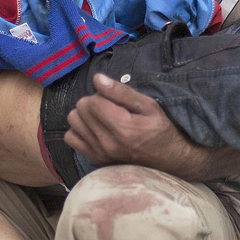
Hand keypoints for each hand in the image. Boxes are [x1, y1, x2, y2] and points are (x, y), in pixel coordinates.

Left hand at [66, 73, 207, 178]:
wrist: (168, 160)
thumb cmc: (161, 129)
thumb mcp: (149, 106)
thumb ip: (122, 92)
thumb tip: (97, 79)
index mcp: (123, 128)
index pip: (92, 101)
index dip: (102, 94)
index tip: (115, 99)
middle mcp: (108, 143)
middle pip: (81, 110)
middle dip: (93, 102)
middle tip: (110, 107)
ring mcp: (99, 153)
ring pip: (73, 122)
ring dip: (84, 115)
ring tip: (101, 117)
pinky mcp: (95, 159)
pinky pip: (71, 138)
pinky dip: (79, 130)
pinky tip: (94, 128)